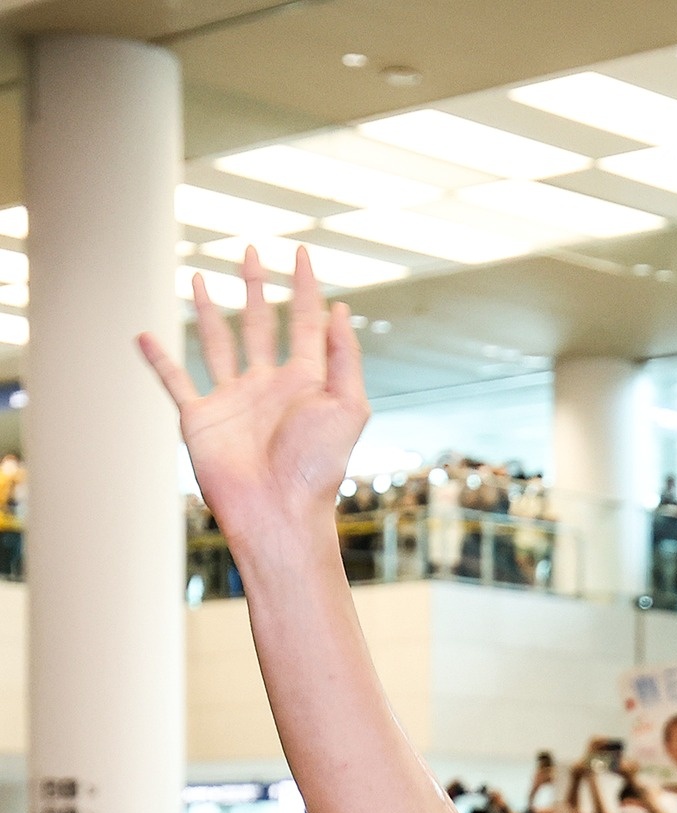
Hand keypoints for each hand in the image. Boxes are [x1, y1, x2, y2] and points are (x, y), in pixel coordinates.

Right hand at [138, 248, 367, 553]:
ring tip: (204, 279)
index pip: (306, 322)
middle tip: (253, 252)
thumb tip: (339, 310)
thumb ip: (344, 358)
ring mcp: (233, 400)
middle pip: (261, 323)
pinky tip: (143, 336)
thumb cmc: (318, 468)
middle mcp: (268, 385)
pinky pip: (174, 381)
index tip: (302, 255)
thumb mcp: (347, 407)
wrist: (278, 510)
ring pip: (218, 342)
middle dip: (257, 288)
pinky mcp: (200, 418)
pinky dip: (158, 359)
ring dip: (210, 311)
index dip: (306, 287)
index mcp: (306, 382)